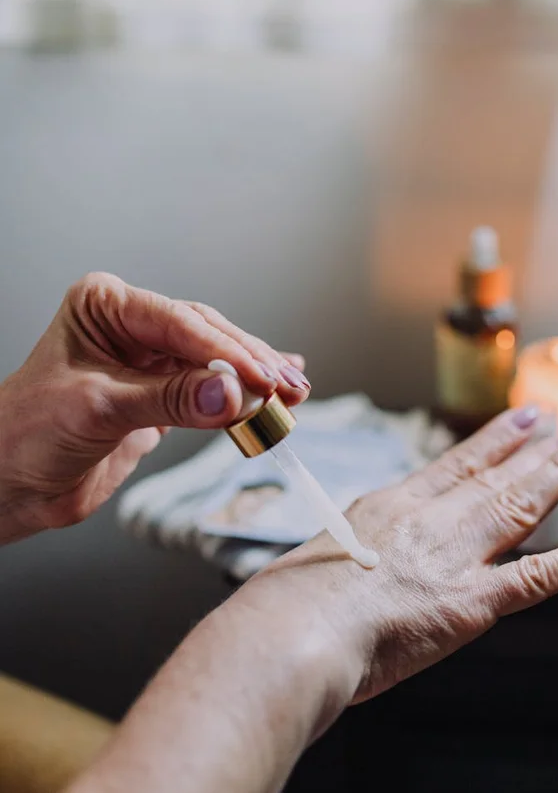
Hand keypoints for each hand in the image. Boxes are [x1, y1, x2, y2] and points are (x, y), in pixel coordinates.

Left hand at [0, 272, 309, 541]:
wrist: (11, 485)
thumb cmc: (27, 434)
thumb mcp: (100, 408)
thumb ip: (170, 399)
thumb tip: (231, 395)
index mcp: (106, 306)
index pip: (181, 323)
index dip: (227, 352)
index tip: (262, 378)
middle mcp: (130, 325)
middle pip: (207, 337)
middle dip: (250, 364)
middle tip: (288, 387)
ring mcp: (149, 359)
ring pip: (215, 362)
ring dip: (254, 379)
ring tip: (294, 392)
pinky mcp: (162, 393)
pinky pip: (211, 388)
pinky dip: (242, 393)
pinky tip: (276, 387)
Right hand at [242, 409, 557, 705]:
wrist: (294, 631)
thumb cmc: (290, 602)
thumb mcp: (319, 554)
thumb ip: (352, 550)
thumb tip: (356, 559)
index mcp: (390, 507)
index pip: (452, 465)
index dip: (491, 442)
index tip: (517, 421)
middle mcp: (428, 521)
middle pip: (491, 476)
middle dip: (532, 449)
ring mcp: (452, 557)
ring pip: (517, 506)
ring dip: (554, 475)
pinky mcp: (470, 602)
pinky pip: (535, 577)